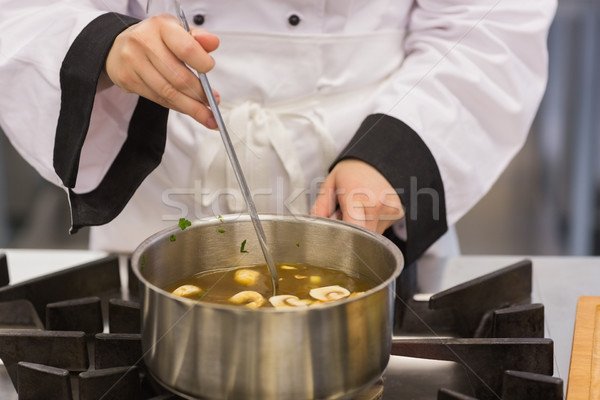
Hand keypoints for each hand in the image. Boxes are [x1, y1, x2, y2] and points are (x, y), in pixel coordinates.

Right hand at [102, 14, 219, 128]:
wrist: (120, 46)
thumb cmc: (155, 39)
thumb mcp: (177, 30)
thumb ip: (198, 38)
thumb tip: (213, 43)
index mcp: (161, 26)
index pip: (187, 49)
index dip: (203, 64)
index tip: (210, 70)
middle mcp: (144, 42)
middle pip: (179, 77)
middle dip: (200, 94)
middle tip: (213, 103)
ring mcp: (134, 62)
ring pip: (168, 92)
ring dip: (190, 107)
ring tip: (206, 115)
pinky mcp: (128, 79)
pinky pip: (158, 99)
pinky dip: (177, 106)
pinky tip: (187, 109)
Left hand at [310, 159, 403, 233]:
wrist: (376, 159)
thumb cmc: (352, 171)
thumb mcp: (330, 184)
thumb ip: (320, 208)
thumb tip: (314, 226)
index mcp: (357, 197)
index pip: (352, 232)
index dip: (344, 239)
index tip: (337, 237)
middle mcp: (376, 205)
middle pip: (362, 238)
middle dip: (352, 235)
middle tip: (345, 219)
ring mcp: (389, 210)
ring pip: (372, 235)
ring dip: (362, 229)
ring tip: (357, 211)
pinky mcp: (397, 213)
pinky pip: (381, 229)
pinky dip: (371, 224)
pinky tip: (368, 210)